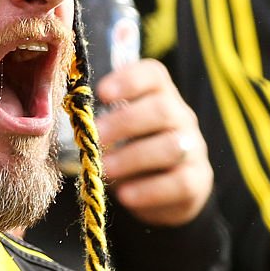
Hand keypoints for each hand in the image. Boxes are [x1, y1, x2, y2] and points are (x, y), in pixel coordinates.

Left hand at [94, 59, 212, 226]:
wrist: (168, 190)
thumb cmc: (133, 150)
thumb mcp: (119, 131)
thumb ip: (101, 122)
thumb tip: (73, 121)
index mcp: (160, 96)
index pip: (153, 75)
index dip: (128, 81)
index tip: (101, 93)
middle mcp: (181, 117)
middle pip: (162, 109)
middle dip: (124, 123)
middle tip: (96, 137)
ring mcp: (192, 149)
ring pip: (171, 146)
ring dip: (133, 158)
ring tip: (105, 169)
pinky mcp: (196, 180)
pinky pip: (179, 182)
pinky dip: (149, 190)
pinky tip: (125, 195)